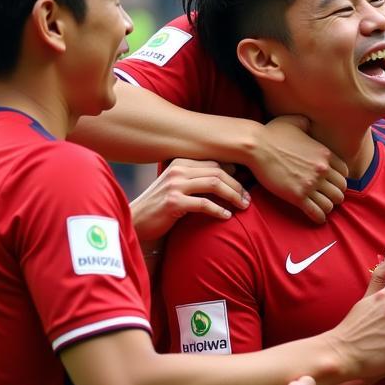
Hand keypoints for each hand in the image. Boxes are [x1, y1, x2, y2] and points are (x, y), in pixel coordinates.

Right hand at [130, 159, 248, 244]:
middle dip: (237, 185)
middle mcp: (178, 170)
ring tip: (243, 206)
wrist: (136, 221)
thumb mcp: (177, 187)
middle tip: (248, 199)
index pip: (214, 162)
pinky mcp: (173, 202)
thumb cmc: (160, 207)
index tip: (245, 186)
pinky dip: (219, 210)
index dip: (234, 174)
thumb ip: (195, 179)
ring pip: (214, 184)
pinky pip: (204, 203)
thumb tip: (227, 178)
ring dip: (233, 196)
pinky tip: (227, 216)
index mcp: (180, 162)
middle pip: (218, 171)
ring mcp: (175, 185)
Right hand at [251, 115, 348, 224]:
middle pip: (341, 190)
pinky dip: (319, 217)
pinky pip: (316, 212)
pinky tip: (318, 218)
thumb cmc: (272, 133)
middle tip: (327, 197)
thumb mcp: (294, 121)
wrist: (256, 147)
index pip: (344, 173)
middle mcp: (322, 170)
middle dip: (335, 195)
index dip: (339, 180)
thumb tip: (308, 123)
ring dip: (328, 207)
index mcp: (325, 154)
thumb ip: (306, 124)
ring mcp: (310, 184)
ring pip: (331, 204)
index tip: (332, 184)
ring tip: (322, 208)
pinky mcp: (297, 196)